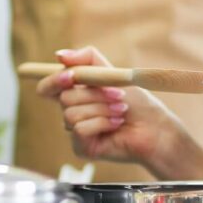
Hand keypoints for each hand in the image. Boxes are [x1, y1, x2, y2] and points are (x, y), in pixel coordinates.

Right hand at [34, 47, 202, 178]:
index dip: (54, 80)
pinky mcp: (82, 148)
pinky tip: (116, 124)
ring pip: (71, 114)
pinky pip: (80, 129)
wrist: (155, 127)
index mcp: (75, 94)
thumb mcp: (112, 73)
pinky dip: (102, 123)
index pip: (47, 87)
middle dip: (94, 93)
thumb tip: (59, 55)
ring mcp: (75, 132)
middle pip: (63, 98)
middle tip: (118, 95)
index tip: (71, 76)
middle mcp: (72, 112)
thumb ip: (87, 59)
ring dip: (101, 109)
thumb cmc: (137, 102)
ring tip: (121, 110)